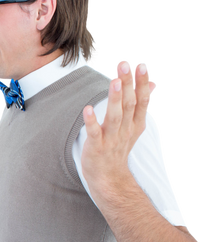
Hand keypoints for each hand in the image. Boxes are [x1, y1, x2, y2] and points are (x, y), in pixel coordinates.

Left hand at [81, 59, 157, 190]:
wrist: (109, 177)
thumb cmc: (119, 146)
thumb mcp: (135, 125)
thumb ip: (142, 103)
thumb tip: (154, 81)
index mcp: (135, 123)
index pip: (141, 100)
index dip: (141, 83)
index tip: (142, 64)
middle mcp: (126, 129)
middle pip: (128, 104)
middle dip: (128, 84)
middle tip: (126, 63)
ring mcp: (111, 139)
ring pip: (115, 117)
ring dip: (114, 99)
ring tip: (114, 81)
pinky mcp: (97, 147)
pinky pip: (94, 133)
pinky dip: (91, 122)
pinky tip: (87, 109)